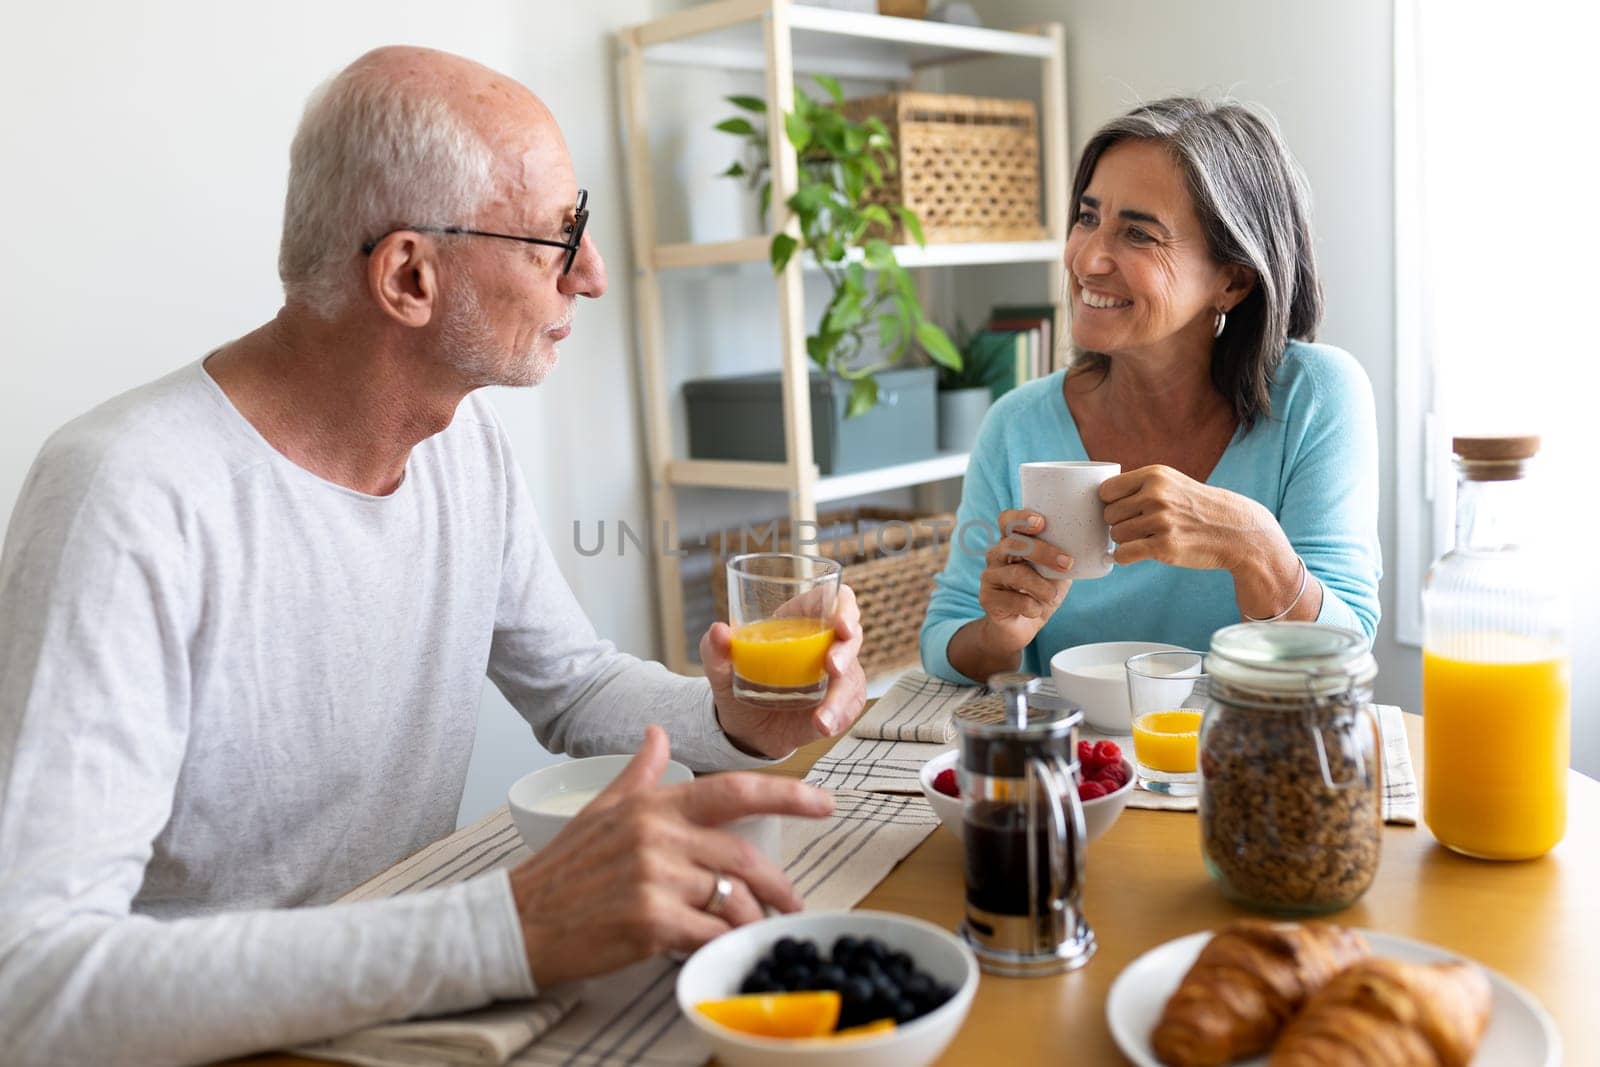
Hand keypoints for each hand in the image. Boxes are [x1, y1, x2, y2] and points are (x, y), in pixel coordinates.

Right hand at [508, 725, 831, 987]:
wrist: (519, 919)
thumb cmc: (563, 868)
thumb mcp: (602, 808)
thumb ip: (641, 773)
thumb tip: (657, 734)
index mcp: (654, 805)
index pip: (734, 790)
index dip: (788, 794)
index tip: (824, 804)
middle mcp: (658, 835)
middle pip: (744, 856)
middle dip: (778, 884)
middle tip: (791, 902)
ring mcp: (655, 878)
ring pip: (733, 899)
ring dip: (751, 919)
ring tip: (754, 930)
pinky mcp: (650, 921)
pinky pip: (710, 933)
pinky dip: (723, 943)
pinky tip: (721, 947)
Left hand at [701, 584, 866, 757]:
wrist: (744, 726)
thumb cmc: (737, 682)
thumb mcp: (721, 667)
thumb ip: (715, 649)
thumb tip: (718, 631)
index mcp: (800, 619)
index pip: (833, 599)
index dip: (844, 607)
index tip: (840, 624)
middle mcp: (823, 643)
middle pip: (851, 635)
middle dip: (846, 650)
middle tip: (832, 667)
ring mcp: (835, 674)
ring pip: (853, 677)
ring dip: (841, 696)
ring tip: (821, 719)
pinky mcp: (838, 702)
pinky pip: (849, 706)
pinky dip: (838, 717)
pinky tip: (822, 726)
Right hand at [974, 508, 1073, 656]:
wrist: (1020, 626)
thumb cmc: (1039, 593)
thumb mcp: (1055, 572)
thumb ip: (1064, 556)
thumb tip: (1092, 543)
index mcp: (1011, 542)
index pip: (1007, 520)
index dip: (1020, 517)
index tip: (1041, 522)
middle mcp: (996, 555)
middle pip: (1013, 544)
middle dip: (1043, 552)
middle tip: (1067, 563)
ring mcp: (989, 577)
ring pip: (1015, 574)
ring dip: (1041, 585)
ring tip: (1053, 595)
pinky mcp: (987, 599)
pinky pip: (1012, 600)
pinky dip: (1031, 606)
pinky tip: (1036, 610)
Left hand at [1099, 465, 1269, 571]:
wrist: (1235, 531)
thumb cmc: (1196, 507)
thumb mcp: (1170, 482)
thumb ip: (1138, 485)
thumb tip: (1098, 497)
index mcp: (1154, 476)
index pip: (1106, 491)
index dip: (1111, 503)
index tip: (1123, 509)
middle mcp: (1155, 496)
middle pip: (1109, 515)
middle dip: (1120, 523)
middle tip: (1141, 526)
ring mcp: (1160, 522)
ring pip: (1115, 536)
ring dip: (1126, 541)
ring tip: (1148, 537)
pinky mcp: (1164, 547)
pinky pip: (1123, 555)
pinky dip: (1125, 557)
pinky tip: (1138, 553)